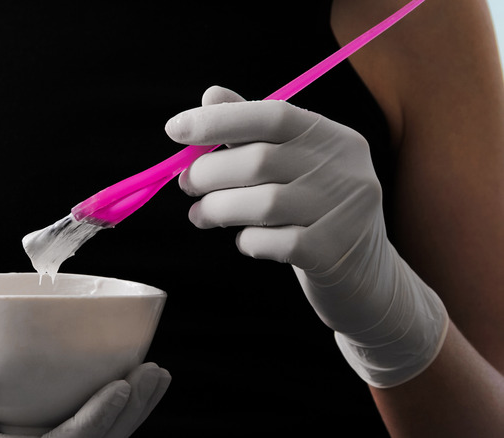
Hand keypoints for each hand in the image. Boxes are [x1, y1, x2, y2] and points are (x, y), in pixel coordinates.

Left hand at [165, 86, 447, 387]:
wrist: (365, 278)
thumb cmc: (315, 212)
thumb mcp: (294, 166)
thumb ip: (253, 131)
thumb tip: (211, 95)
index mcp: (334, 138)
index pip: (273, 115)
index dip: (220, 120)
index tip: (174, 130)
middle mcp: (345, 169)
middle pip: (260, 161)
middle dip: (208, 172)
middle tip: (186, 185)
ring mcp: (343, 211)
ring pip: (261, 204)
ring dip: (218, 209)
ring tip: (200, 216)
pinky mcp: (332, 252)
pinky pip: (270, 242)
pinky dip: (247, 241)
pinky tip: (246, 241)